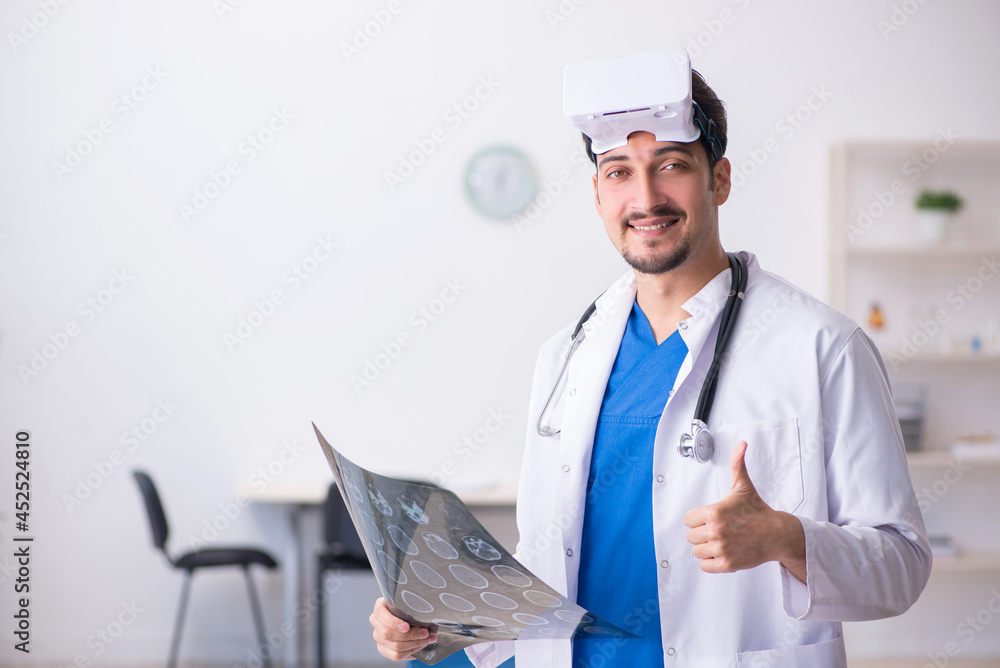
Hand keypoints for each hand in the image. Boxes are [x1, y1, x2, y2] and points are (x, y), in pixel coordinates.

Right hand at [370, 598, 436, 660]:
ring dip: (414, 644)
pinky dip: (410, 652)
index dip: (393, 622)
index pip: (380, 615)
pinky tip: (419, 647)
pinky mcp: (383, 648)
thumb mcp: (407, 603)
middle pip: (388, 634)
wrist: (404, 616)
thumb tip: (428, 618)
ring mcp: (378, 636)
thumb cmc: (406, 608)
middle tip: (425, 633)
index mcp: (379, 608)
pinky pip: (396, 655)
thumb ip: (412, 606)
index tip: (407, 626)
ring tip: (426, 640)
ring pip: (394, 646)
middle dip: (410, 635)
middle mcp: (376, 622)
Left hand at [683, 441, 805, 580]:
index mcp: (714, 512)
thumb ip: (737, 464)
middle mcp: (715, 531)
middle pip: (691, 536)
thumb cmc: (757, 511)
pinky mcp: (727, 564)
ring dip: (706, 548)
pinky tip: (722, 552)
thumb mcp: (743, 486)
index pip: (688, 519)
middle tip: (719, 530)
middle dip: (702, 533)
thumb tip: (741, 444)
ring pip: (696, 551)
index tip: (711, 518)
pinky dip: (711, 562)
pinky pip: (705, 566)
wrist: (777, 534)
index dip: (698, 518)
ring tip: (721, 541)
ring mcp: (721, 548)